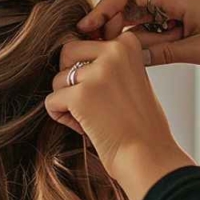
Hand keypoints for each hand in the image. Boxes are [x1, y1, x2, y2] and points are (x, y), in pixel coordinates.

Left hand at [44, 31, 193, 199]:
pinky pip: (51, 101)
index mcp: (126, 44)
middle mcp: (113, 52)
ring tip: (91, 118)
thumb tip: (71, 54)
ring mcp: (97, 73)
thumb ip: (108, 62)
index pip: (85, 44)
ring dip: (67, 101)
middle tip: (90, 102)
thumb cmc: (140, 124)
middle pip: (67, 53)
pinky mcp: (81, 96)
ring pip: (58, 80)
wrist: (148, 156)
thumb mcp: (131, 78)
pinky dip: (60, 117)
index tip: (107, 92)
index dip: (86, 70)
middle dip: (70, 78)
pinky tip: (83, 127)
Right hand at [76, 0, 199, 70]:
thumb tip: (126, 58)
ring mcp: (176, 7)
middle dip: (108, 25)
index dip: (103, 8)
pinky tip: (130, 58)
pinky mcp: (179, 19)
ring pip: (137, 17)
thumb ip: (161, 53)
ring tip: (109, 59)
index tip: (86, 29)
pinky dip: (139, 40)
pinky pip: (151, 27)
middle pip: (127, 3)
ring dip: (123, 36)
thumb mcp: (199, 51)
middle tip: (94, 52)